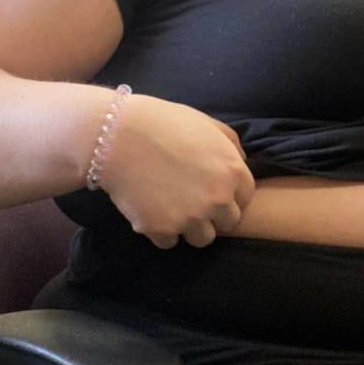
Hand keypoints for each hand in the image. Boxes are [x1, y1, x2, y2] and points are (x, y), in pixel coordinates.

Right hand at [98, 93, 255, 248]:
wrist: (118, 135)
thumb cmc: (163, 122)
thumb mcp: (205, 123)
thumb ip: (229, 143)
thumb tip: (241, 161)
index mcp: (232, 172)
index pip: (245, 199)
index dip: (230, 195)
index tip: (213, 191)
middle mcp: (217, 199)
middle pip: (228, 223)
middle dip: (214, 214)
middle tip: (193, 201)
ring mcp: (190, 218)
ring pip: (202, 239)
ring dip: (191, 227)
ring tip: (173, 208)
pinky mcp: (162, 230)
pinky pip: (170, 242)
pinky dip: (162, 231)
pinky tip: (152, 211)